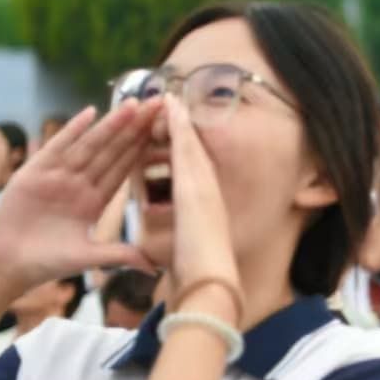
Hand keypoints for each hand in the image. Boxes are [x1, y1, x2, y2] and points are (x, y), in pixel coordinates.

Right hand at [0, 104, 157, 297]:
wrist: (6, 265)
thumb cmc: (46, 262)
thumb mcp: (89, 256)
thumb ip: (120, 254)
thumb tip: (153, 266)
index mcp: (94, 200)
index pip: (124, 169)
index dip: (142, 149)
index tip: (164, 131)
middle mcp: (79, 183)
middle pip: (112, 151)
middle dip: (134, 129)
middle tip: (158, 104)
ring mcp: (57, 175)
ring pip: (90, 145)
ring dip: (111, 125)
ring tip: (133, 105)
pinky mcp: (35, 173)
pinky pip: (57, 147)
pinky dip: (72, 130)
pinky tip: (89, 113)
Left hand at [163, 96, 242, 318]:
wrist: (212, 283)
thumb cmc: (200, 277)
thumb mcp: (188, 257)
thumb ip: (182, 248)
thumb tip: (167, 256)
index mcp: (203, 209)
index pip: (191, 174)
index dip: (185, 152)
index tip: (176, 134)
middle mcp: (207, 192)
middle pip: (193, 153)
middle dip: (183, 129)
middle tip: (173, 102)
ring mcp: (204, 186)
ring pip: (190, 145)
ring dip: (180, 120)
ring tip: (169, 96)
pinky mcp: (196, 184)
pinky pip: (186, 148)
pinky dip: (179, 126)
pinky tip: (170, 107)